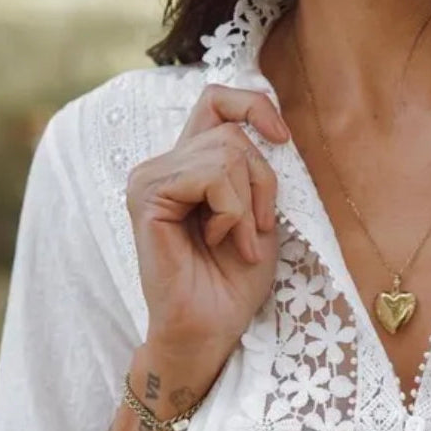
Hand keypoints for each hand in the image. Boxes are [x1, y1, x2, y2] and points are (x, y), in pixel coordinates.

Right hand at [127, 84, 289, 360]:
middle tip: (255, 232)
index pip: (215, 101)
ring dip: (247, 205)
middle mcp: (163, 166)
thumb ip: (256, 171)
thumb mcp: (259, 215)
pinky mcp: (147, 197)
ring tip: (236, 243)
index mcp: (187, 165)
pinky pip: (210, 176)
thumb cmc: (233, 282)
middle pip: (231, 133)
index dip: (253, 105)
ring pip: (224, 152)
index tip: (283, 138)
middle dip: (261, 183)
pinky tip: (218, 241)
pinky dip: (231, 212)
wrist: (210, 329)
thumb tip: (273, 128)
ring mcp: (150, 179)